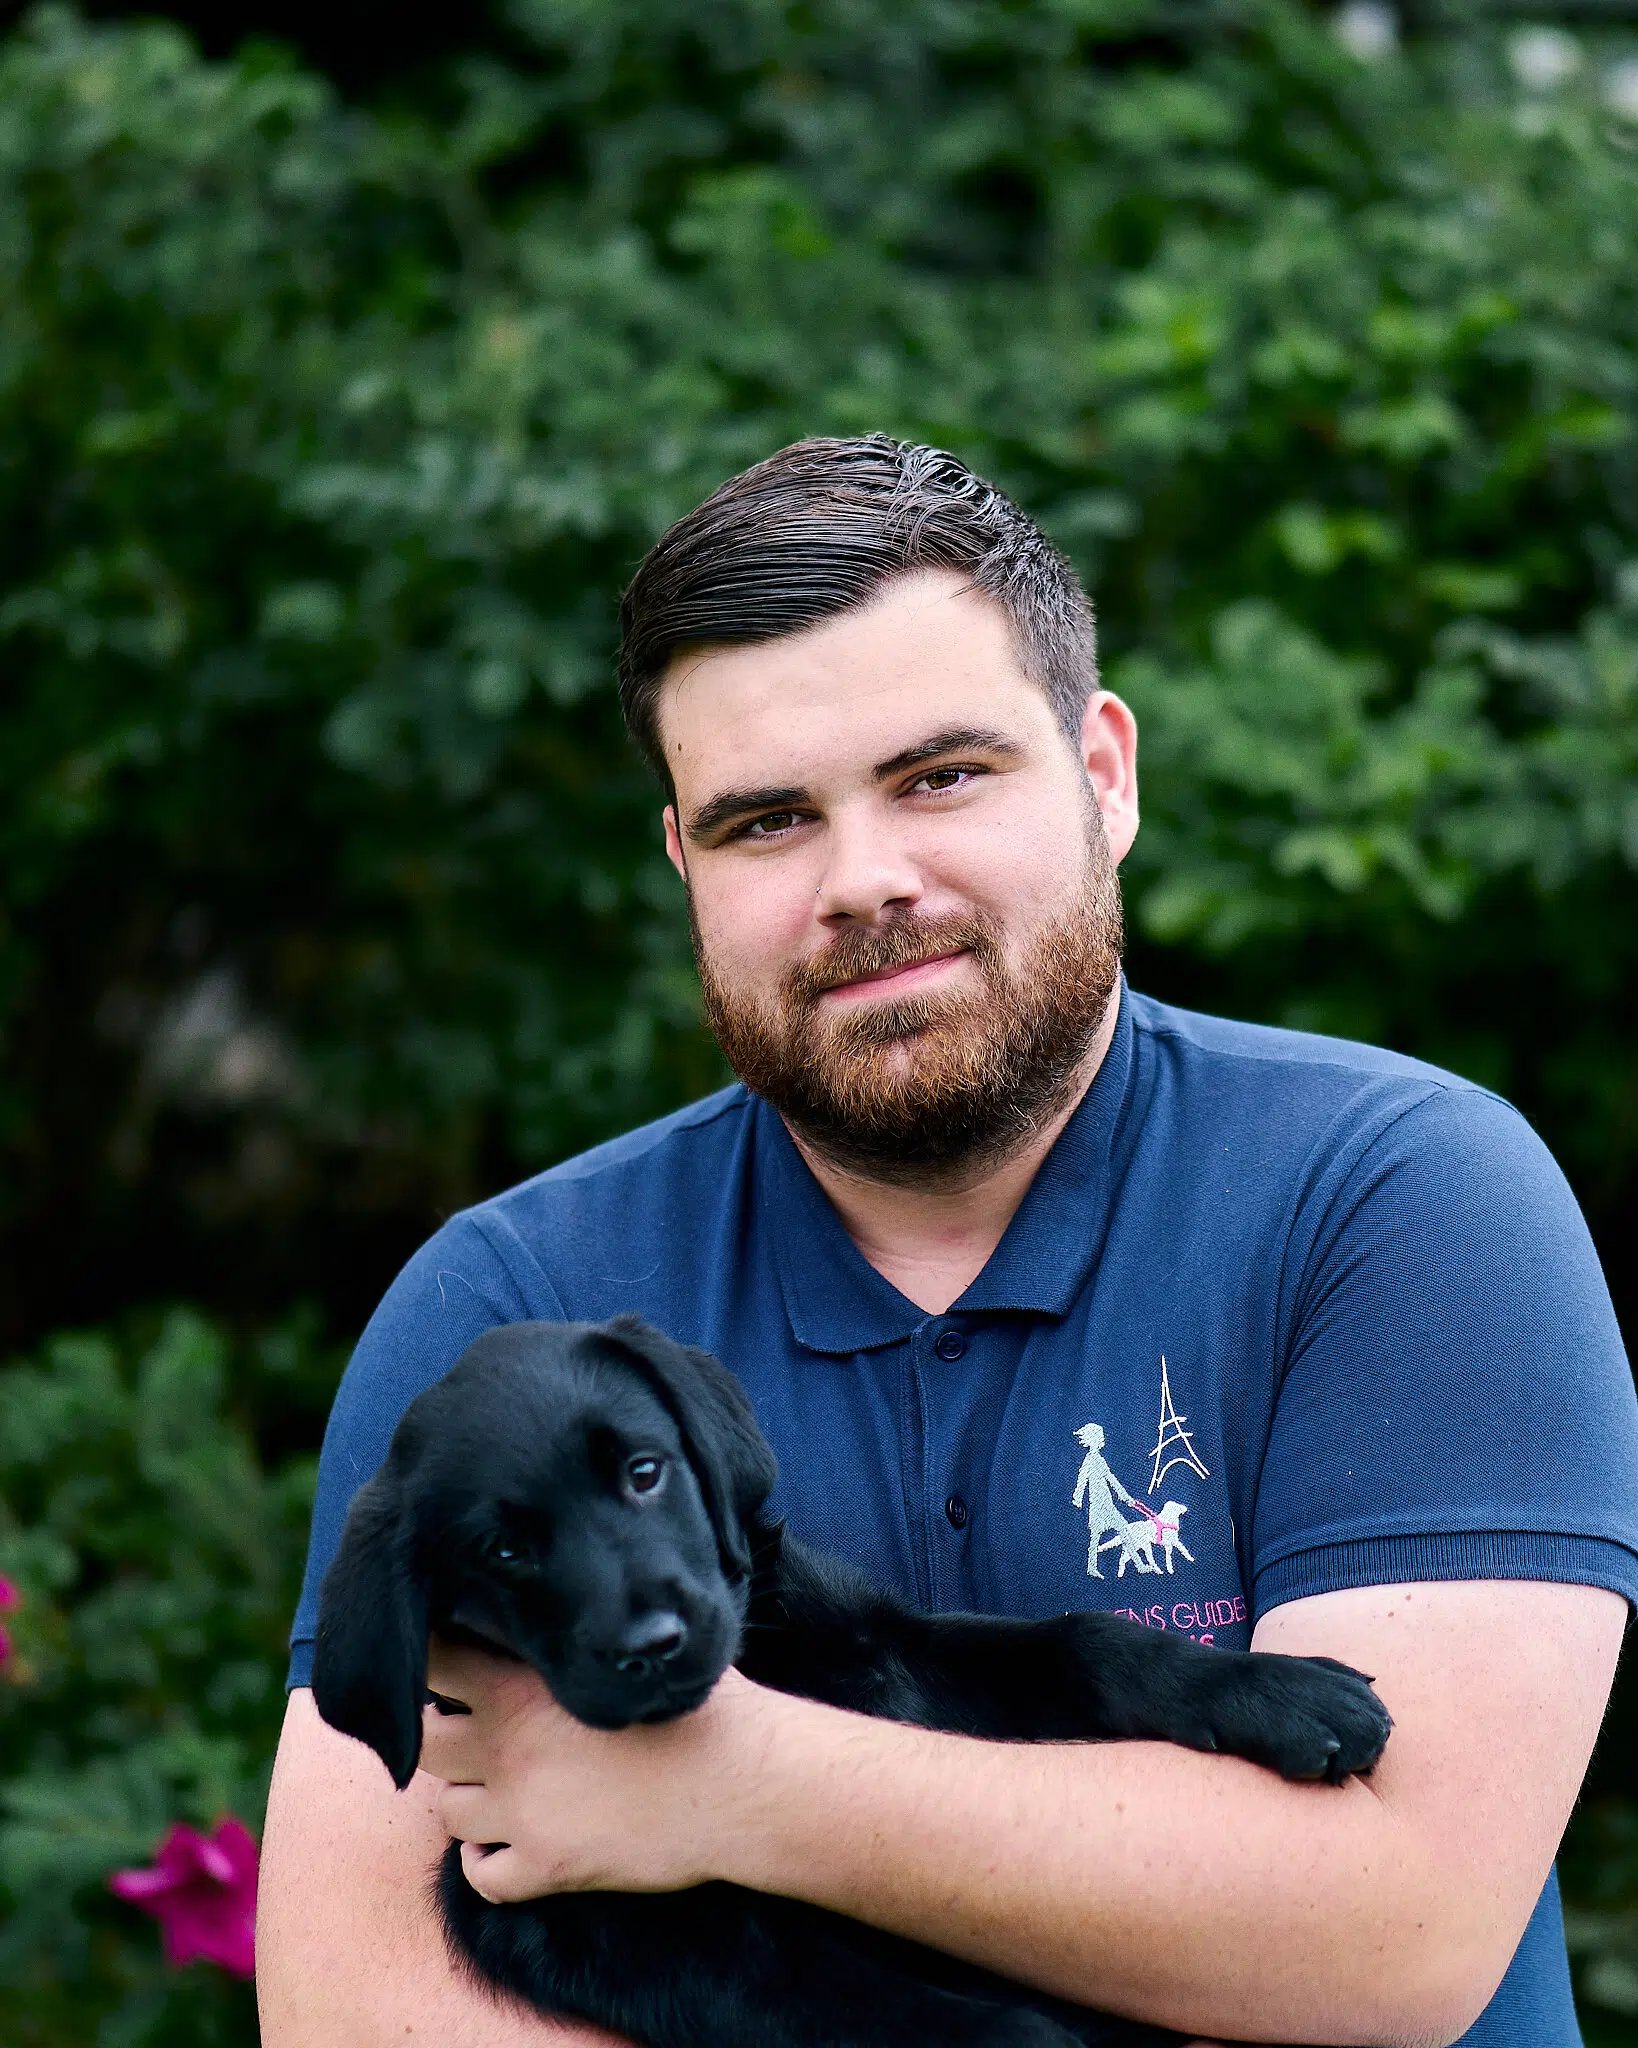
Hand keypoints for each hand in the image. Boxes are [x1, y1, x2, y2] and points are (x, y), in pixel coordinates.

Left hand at [420, 1638, 775, 1904]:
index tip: (447, 1662)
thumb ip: (577, 1640)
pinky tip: (510, 1843)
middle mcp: (508, 1749)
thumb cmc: (699, 1704)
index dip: (433, 1659)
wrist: (739, 1781)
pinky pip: (481, 1876)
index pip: (434, 1662)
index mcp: (522, 1686)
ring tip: (502, 1786)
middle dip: (444, 1734)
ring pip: (448, 1811)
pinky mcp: (546, 1868)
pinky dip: (486, 1862)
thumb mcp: (631, 1652)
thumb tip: (565, 1603)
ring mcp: (522, 1815)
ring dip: (469, 1797)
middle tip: (478, 1729)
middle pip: (427, 1743)